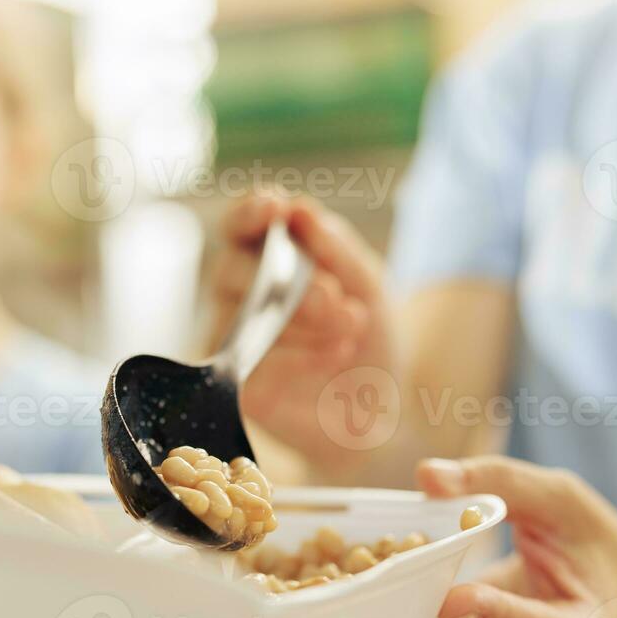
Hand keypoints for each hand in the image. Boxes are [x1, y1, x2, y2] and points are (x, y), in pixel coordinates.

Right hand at [210, 194, 394, 475]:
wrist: (384, 410)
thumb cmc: (369, 340)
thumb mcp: (368, 285)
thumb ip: (336, 248)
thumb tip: (299, 210)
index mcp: (266, 261)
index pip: (241, 227)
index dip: (248, 213)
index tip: (272, 206)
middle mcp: (241, 298)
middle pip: (232, 270)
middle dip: (287, 281)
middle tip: (333, 298)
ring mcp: (237, 344)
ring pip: (243, 317)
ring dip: (302, 320)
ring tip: (351, 329)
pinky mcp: (244, 388)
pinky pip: (255, 365)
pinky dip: (301, 358)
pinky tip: (337, 354)